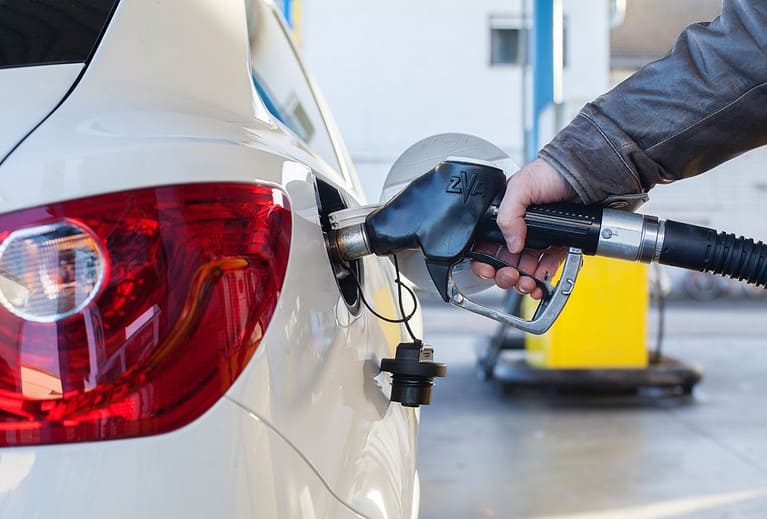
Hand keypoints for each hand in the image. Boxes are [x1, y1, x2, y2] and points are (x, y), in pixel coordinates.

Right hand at [471, 158, 576, 299]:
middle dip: (504, 274)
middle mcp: (519, 228)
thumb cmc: (552, 171)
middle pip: (504, 261)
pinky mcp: (557, 245)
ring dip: (523, 280)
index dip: (484, 259)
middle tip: (509, 276)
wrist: (585, 173)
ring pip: (524, 268)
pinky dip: (542, 277)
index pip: (486, 243)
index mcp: (504, 215)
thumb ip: (508, 215)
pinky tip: (540, 280)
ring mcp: (538, 238)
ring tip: (526, 283)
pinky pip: (546, 266)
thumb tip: (511, 243)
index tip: (487, 269)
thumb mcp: (521, 186)